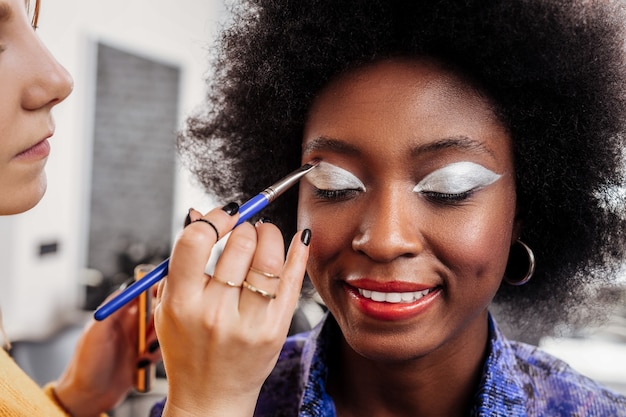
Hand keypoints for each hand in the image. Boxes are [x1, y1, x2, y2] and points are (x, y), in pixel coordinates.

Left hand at [53, 288, 160, 416]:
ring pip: (162, 329)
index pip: (142, 291)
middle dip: (160, 319)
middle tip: (152, 333)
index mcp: (118, 312)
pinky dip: (157, 354)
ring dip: (157, 340)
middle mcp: (131, 323)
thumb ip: (113, 307)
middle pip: (158, 309)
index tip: (167, 292)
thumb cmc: (85, 365)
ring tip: (144, 353)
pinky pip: (162, 348)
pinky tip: (143, 363)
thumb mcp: (96, 331)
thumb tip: (132, 286)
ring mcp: (140, 339)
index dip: (156, 288)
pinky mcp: (147, 355)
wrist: (89, 398)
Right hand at [155, 205, 309, 415]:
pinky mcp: (275, 330)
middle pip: (240, 244)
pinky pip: (292, 282)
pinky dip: (299, 253)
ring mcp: (248, 322)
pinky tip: (300, 239)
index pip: (196, 241)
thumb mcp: (168, 307)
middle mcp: (215, 312)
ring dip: (269, 234)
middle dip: (245, 225)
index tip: (222, 215)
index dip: (213, 218)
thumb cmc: (188, 348)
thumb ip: (181, 261)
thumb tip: (196, 214)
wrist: (210, 397)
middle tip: (246, 226)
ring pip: (268, 258)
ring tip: (265, 233)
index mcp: (182, 302)